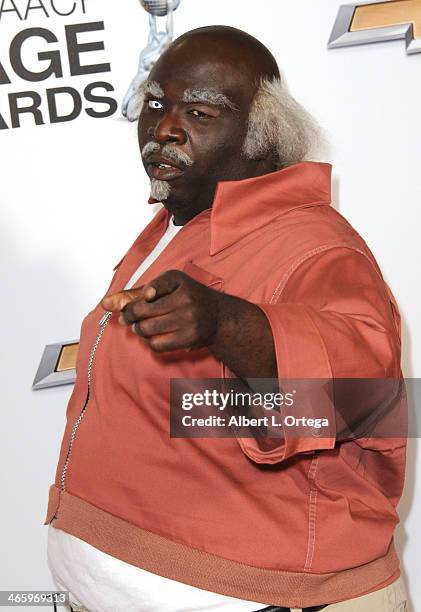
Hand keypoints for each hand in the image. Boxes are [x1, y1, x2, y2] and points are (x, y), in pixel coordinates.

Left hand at [101, 270, 219, 352]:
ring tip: (141, 326)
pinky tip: (153, 335)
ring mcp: (189, 320)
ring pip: (148, 329)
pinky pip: (158, 344)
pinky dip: (150, 341)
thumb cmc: (186, 297)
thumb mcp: (165, 287)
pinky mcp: (189, 338)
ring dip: (139, 330)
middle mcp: (186, 299)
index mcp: (179, 281)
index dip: (141, 297)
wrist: (218, 316)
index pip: (154, 287)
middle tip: (130, 318)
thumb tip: (105, 303)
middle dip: (131, 316)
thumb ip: (135, 293)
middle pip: (144, 312)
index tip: (145, 298)